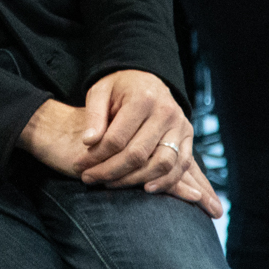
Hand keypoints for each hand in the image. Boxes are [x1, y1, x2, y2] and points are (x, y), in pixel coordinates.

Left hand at [17, 71, 211, 212]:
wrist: (147, 79)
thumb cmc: (119, 88)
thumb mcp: (99, 92)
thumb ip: (94, 116)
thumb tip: (88, 142)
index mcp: (142, 98)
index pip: (117, 138)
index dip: (96, 156)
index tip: (80, 165)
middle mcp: (166, 112)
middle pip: (138, 154)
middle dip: (110, 171)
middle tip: (89, 178)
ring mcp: (180, 126)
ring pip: (161, 164)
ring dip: (134, 180)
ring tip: (111, 184)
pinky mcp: (188, 137)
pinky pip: (181, 166)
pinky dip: (165, 182)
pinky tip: (145, 188)